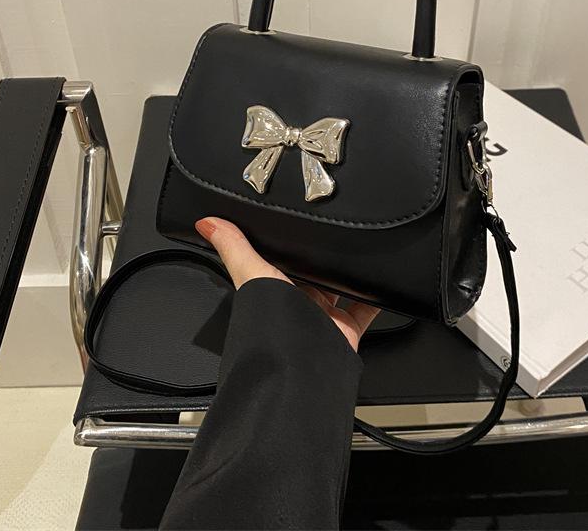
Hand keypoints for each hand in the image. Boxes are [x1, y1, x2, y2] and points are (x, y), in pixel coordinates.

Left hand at [195, 217, 379, 351]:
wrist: (299, 365)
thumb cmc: (271, 325)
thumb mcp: (251, 274)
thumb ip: (234, 247)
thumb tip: (206, 221)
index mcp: (273, 287)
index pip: (282, 260)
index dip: (289, 245)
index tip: (299, 225)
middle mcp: (297, 301)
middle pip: (314, 273)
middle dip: (324, 258)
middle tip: (336, 232)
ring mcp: (322, 316)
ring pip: (340, 288)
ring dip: (349, 274)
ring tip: (360, 249)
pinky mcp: (345, 328)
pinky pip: (365, 309)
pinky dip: (375, 297)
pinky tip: (381, 282)